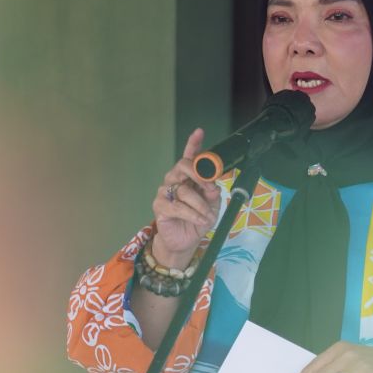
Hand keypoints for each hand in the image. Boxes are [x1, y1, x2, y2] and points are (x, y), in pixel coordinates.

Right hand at [150, 128, 220, 265]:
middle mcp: (174, 179)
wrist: (185, 241)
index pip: (190, 156)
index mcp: (188, 176)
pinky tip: (200, 220)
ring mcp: (165, 191)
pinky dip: (193, 215)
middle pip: (183, 165)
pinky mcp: (160, 205)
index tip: (199, 132)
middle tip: (210, 188)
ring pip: (184, 190)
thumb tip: (212, 184)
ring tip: (208, 217)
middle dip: (199, 174)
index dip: (193, 143)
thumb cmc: (198, 219)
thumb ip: (212, 192)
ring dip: (200, 205)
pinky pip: (178, 207)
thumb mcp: (212, 205)